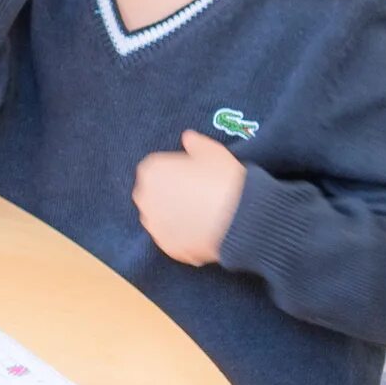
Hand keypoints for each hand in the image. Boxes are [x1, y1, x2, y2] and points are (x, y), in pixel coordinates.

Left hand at [133, 130, 246, 265]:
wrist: (240, 219)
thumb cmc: (224, 180)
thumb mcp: (213, 151)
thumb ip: (195, 143)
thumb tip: (187, 138)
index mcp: (151, 170)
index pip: (159, 169)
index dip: (179, 174)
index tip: (196, 179)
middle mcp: (145, 197)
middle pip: (156, 194)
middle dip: (173, 195)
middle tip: (201, 198)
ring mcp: (154, 224)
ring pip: (163, 217)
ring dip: (177, 216)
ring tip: (205, 217)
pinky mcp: (166, 247)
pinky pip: (173, 239)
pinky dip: (184, 237)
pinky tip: (204, 233)